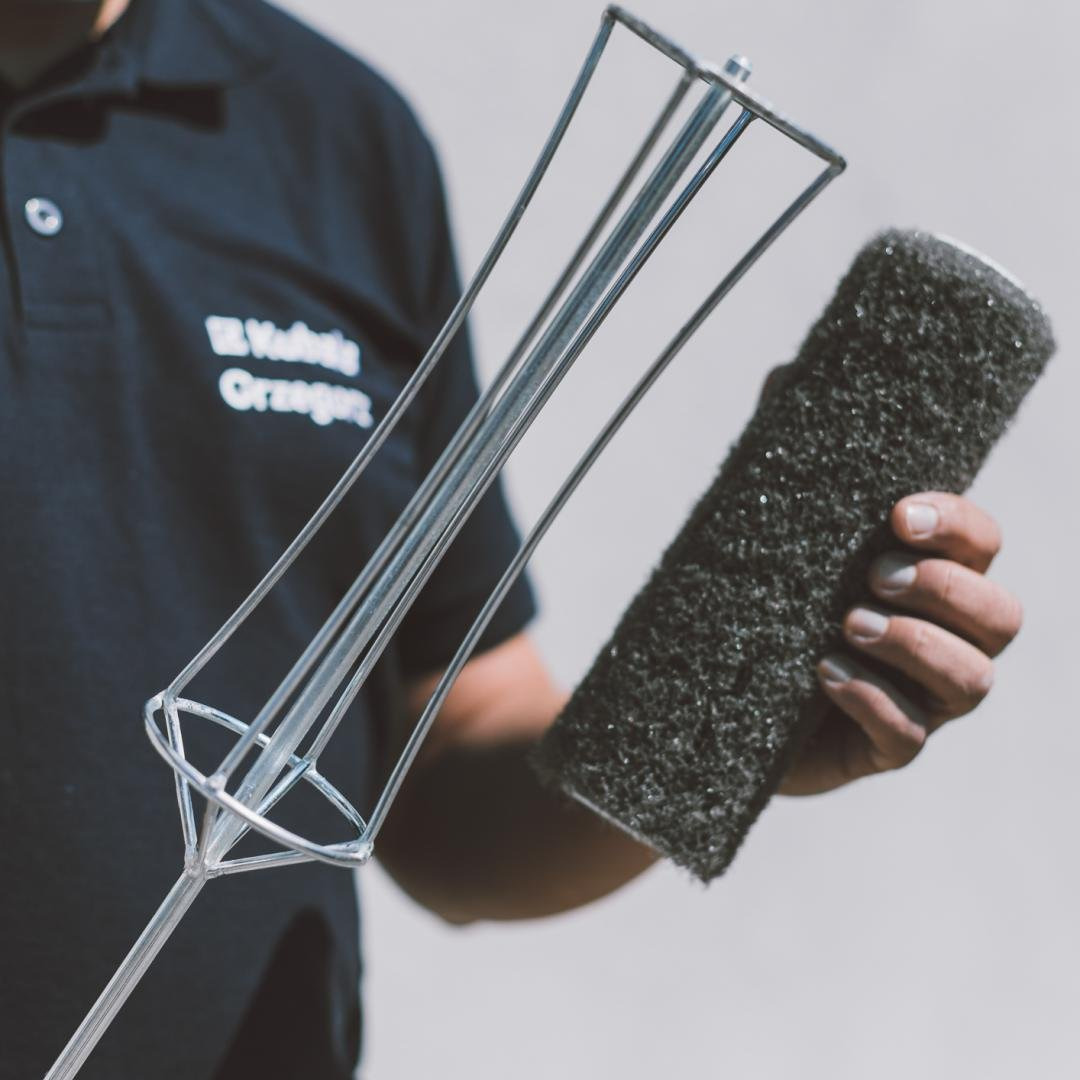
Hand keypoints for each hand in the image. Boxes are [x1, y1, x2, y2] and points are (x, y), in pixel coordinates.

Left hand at [779, 491, 1022, 795]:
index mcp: (933, 584)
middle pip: (1000, 616)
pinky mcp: (883, 747)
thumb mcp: (791, 562)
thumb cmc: (764, 610)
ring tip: (851, 625)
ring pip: (970, 679)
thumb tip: (807, 480)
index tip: (899, 515)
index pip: (981, 544)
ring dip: (914, 643)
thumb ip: (819, 528)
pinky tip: (826, 672)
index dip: (956, 526)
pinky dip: (871, 697)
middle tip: (876, 576)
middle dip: (943, 588)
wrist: (726, 693)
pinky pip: (907, 734)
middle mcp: (945, 642)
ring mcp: (922, 700)